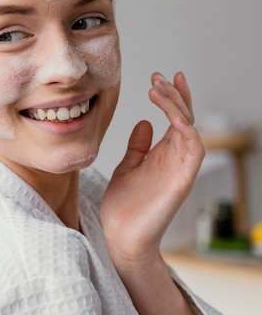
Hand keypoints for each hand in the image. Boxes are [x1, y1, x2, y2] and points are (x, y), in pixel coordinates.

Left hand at [100, 72, 204, 271]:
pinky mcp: (181, 181)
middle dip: (175, 95)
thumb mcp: (127, 167)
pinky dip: (186, 130)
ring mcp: (180, 169)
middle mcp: (175, 159)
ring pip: (191, 129)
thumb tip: (145, 123)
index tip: (161, 77)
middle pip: (185, 119)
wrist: (121, 238)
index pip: (175, 119)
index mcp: (163, 154)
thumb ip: (138, 147)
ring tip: (160, 90)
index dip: (173, 97)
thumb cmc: (124, 207)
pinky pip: (194, 150)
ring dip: (178, 107)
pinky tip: (172, 115)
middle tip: (159, 77)